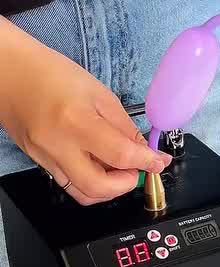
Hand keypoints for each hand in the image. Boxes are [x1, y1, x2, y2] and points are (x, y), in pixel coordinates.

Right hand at [0, 21, 170, 204]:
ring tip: (118, 168)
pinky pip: (68, 184)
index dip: (146, 162)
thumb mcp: (98, 92)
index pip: (120, 156)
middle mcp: (58, 145)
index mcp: (76, 122)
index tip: (158, 161)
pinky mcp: (38, 162)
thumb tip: (143, 150)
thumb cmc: (50, 73)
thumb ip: (123, 126)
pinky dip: (89, 182)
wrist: (10, 72)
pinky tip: (98, 165)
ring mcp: (44, 158)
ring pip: (82, 193)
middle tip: (137, 169)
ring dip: (108, 188)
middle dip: (126, 184)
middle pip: (98, 188)